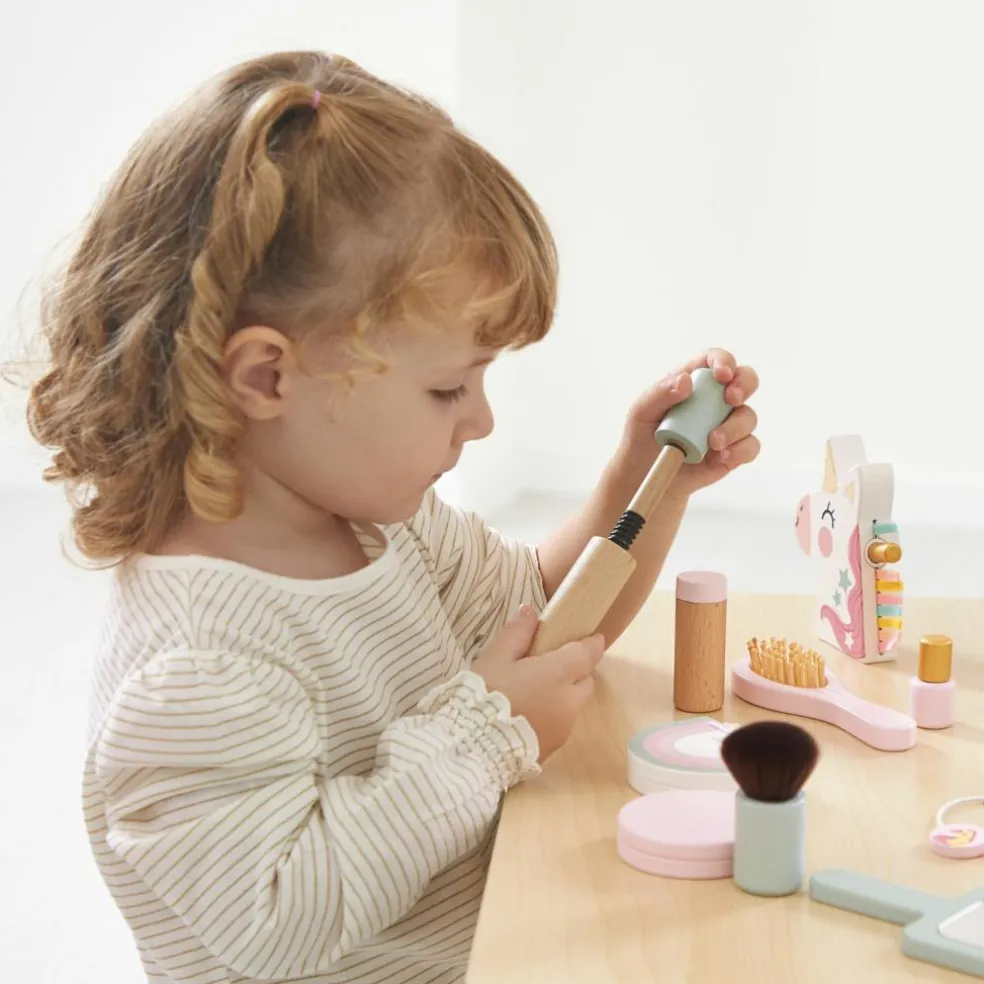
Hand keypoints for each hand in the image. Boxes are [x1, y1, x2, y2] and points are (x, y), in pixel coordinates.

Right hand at [472, 605, 603, 761]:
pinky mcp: (555, 747)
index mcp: (558, 674)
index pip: (589, 654)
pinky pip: (562, 724)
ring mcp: (564, 727)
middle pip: (585, 680)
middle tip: (552, 665)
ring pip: (574, 704)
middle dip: (576, 671)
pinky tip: (529, 716)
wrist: (475, 749)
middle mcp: (569, 701)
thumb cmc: (485, 696)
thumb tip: (531, 611)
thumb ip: (516, 633)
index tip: (591, 637)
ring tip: (535, 693)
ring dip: (564, 695)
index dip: (592, 644)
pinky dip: (553, 716)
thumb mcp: (495, 658)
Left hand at [618, 348, 759, 495]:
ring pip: (748, 416)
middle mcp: (714, 401)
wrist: (643, 475)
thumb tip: (686, 381)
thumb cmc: (641, 437)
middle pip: (745, 380)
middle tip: (731, 398)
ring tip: (713, 442)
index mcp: (693, 383)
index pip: (715, 360)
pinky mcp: (732, 452)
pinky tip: (723, 456)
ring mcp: (726, 426)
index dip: (724, 361)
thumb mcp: (641, 412)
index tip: (722, 375)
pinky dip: (741, 450)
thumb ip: (660, 392)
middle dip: (744, 385)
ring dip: (735, 427)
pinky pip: (750, 446)